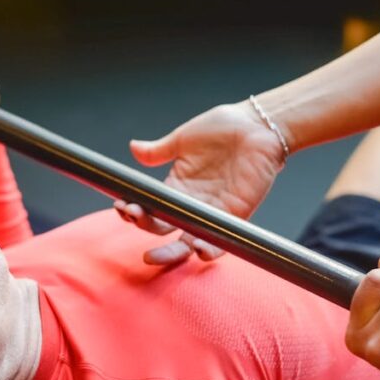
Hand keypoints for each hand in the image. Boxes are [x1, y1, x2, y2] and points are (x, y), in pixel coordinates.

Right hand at [114, 102, 285, 264]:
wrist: (257, 124)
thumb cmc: (223, 127)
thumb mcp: (183, 139)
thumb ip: (158, 150)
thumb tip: (133, 148)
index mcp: (177, 188)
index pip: (151, 208)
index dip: (134, 210)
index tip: (122, 205)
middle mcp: (192, 205)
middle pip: (164, 229)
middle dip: (145, 229)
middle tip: (132, 218)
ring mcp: (212, 212)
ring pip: (188, 242)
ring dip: (171, 253)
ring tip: (153, 255)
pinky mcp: (235, 215)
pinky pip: (221, 241)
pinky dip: (210, 250)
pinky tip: (197, 251)